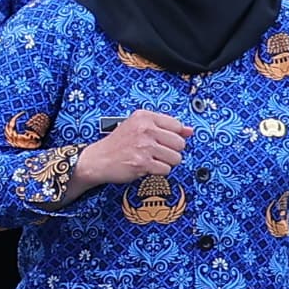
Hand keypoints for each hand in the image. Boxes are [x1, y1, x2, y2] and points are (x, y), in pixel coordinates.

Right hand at [71, 111, 190, 188]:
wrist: (97, 160)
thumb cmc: (117, 144)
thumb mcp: (138, 127)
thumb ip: (165, 127)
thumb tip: (190, 131)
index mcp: (144, 117)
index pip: (177, 125)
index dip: (173, 136)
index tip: (163, 140)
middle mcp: (144, 129)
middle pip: (179, 143)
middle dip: (171, 150)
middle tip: (156, 152)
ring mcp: (144, 146)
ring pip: (176, 158)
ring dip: (165, 162)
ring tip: (151, 159)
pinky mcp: (143, 162)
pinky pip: (166, 170)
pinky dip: (158, 171)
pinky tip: (147, 166)